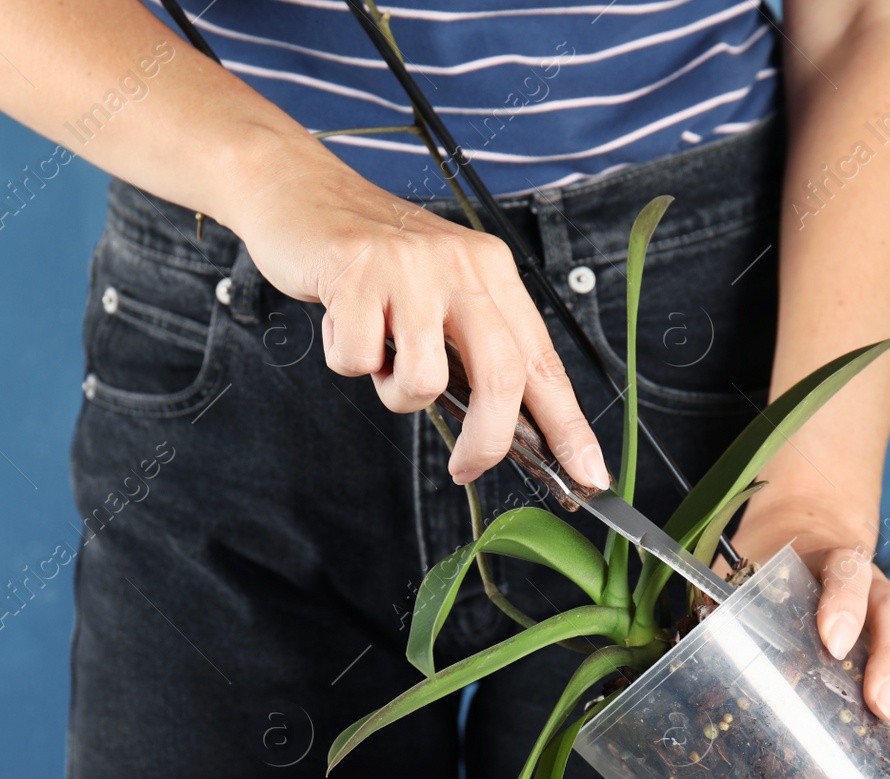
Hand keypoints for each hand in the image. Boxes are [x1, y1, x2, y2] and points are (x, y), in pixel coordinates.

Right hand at [224, 147, 609, 490]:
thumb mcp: (441, 292)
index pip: (543, 361)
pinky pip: (358, 362)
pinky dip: (345, 360)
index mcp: (493, 272)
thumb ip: (473, 349)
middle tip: (467, 468)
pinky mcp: (356, 274)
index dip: (568, 425)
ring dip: (395, 391)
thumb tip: (509, 431)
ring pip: (424, 380)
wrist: (301, 192)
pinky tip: (341, 322)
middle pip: (501, 377)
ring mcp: (409, 268)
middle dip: (487, 442)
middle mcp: (461, 265)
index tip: (588, 474)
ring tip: (379, 352)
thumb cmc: (373, 259)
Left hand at [727, 497, 889, 739]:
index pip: (844, 571)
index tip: (832, 641)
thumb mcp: (746, 567)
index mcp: (828, 558)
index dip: (842, 603)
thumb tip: (691, 644)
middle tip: (880, 703)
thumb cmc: (772, 559)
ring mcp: (886, 610)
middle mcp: (868, 583)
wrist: (805, 530)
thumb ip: (725, 599)